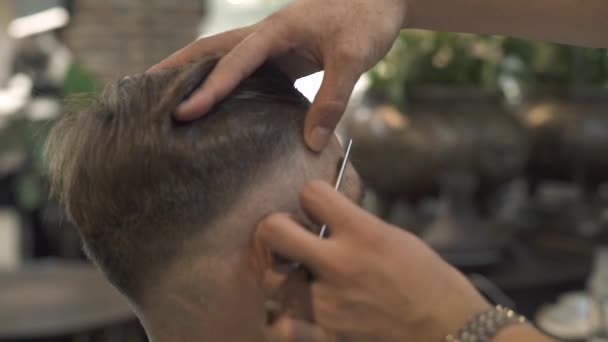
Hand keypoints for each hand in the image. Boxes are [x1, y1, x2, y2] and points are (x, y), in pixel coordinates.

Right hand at [150, 0, 408, 150]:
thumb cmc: (368, 18)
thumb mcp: (354, 57)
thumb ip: (333, 99)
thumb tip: (311, 143)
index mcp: (276, 31)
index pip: (233, 63)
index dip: (208, 89)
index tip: (182, 114)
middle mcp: (267, 36)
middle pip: (211, 50)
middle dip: (178, 68)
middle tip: (143, 89)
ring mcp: (274, 46)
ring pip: (225, 59)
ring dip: (197, 75)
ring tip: (168, 98)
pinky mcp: (285, 57)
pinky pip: (248, 72)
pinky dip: (227, 85)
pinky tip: (221, 107)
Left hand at [256, 181, 489, 341]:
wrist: (448, 332)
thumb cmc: (429, 282)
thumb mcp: (394, 238)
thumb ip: (354, 226)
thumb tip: (323, 219)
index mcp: (363, 233)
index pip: (310, 194)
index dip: (311, 196)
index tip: (317, 207)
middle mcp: (339, 265)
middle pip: (274, 232)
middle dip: (276, 229)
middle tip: (289, 236)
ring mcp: (328, 303)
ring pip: (273, 280)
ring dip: (284, 276)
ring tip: (303, 278)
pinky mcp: (326, 334)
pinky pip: (283, 323)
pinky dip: (287, 317)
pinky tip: (303, 310)